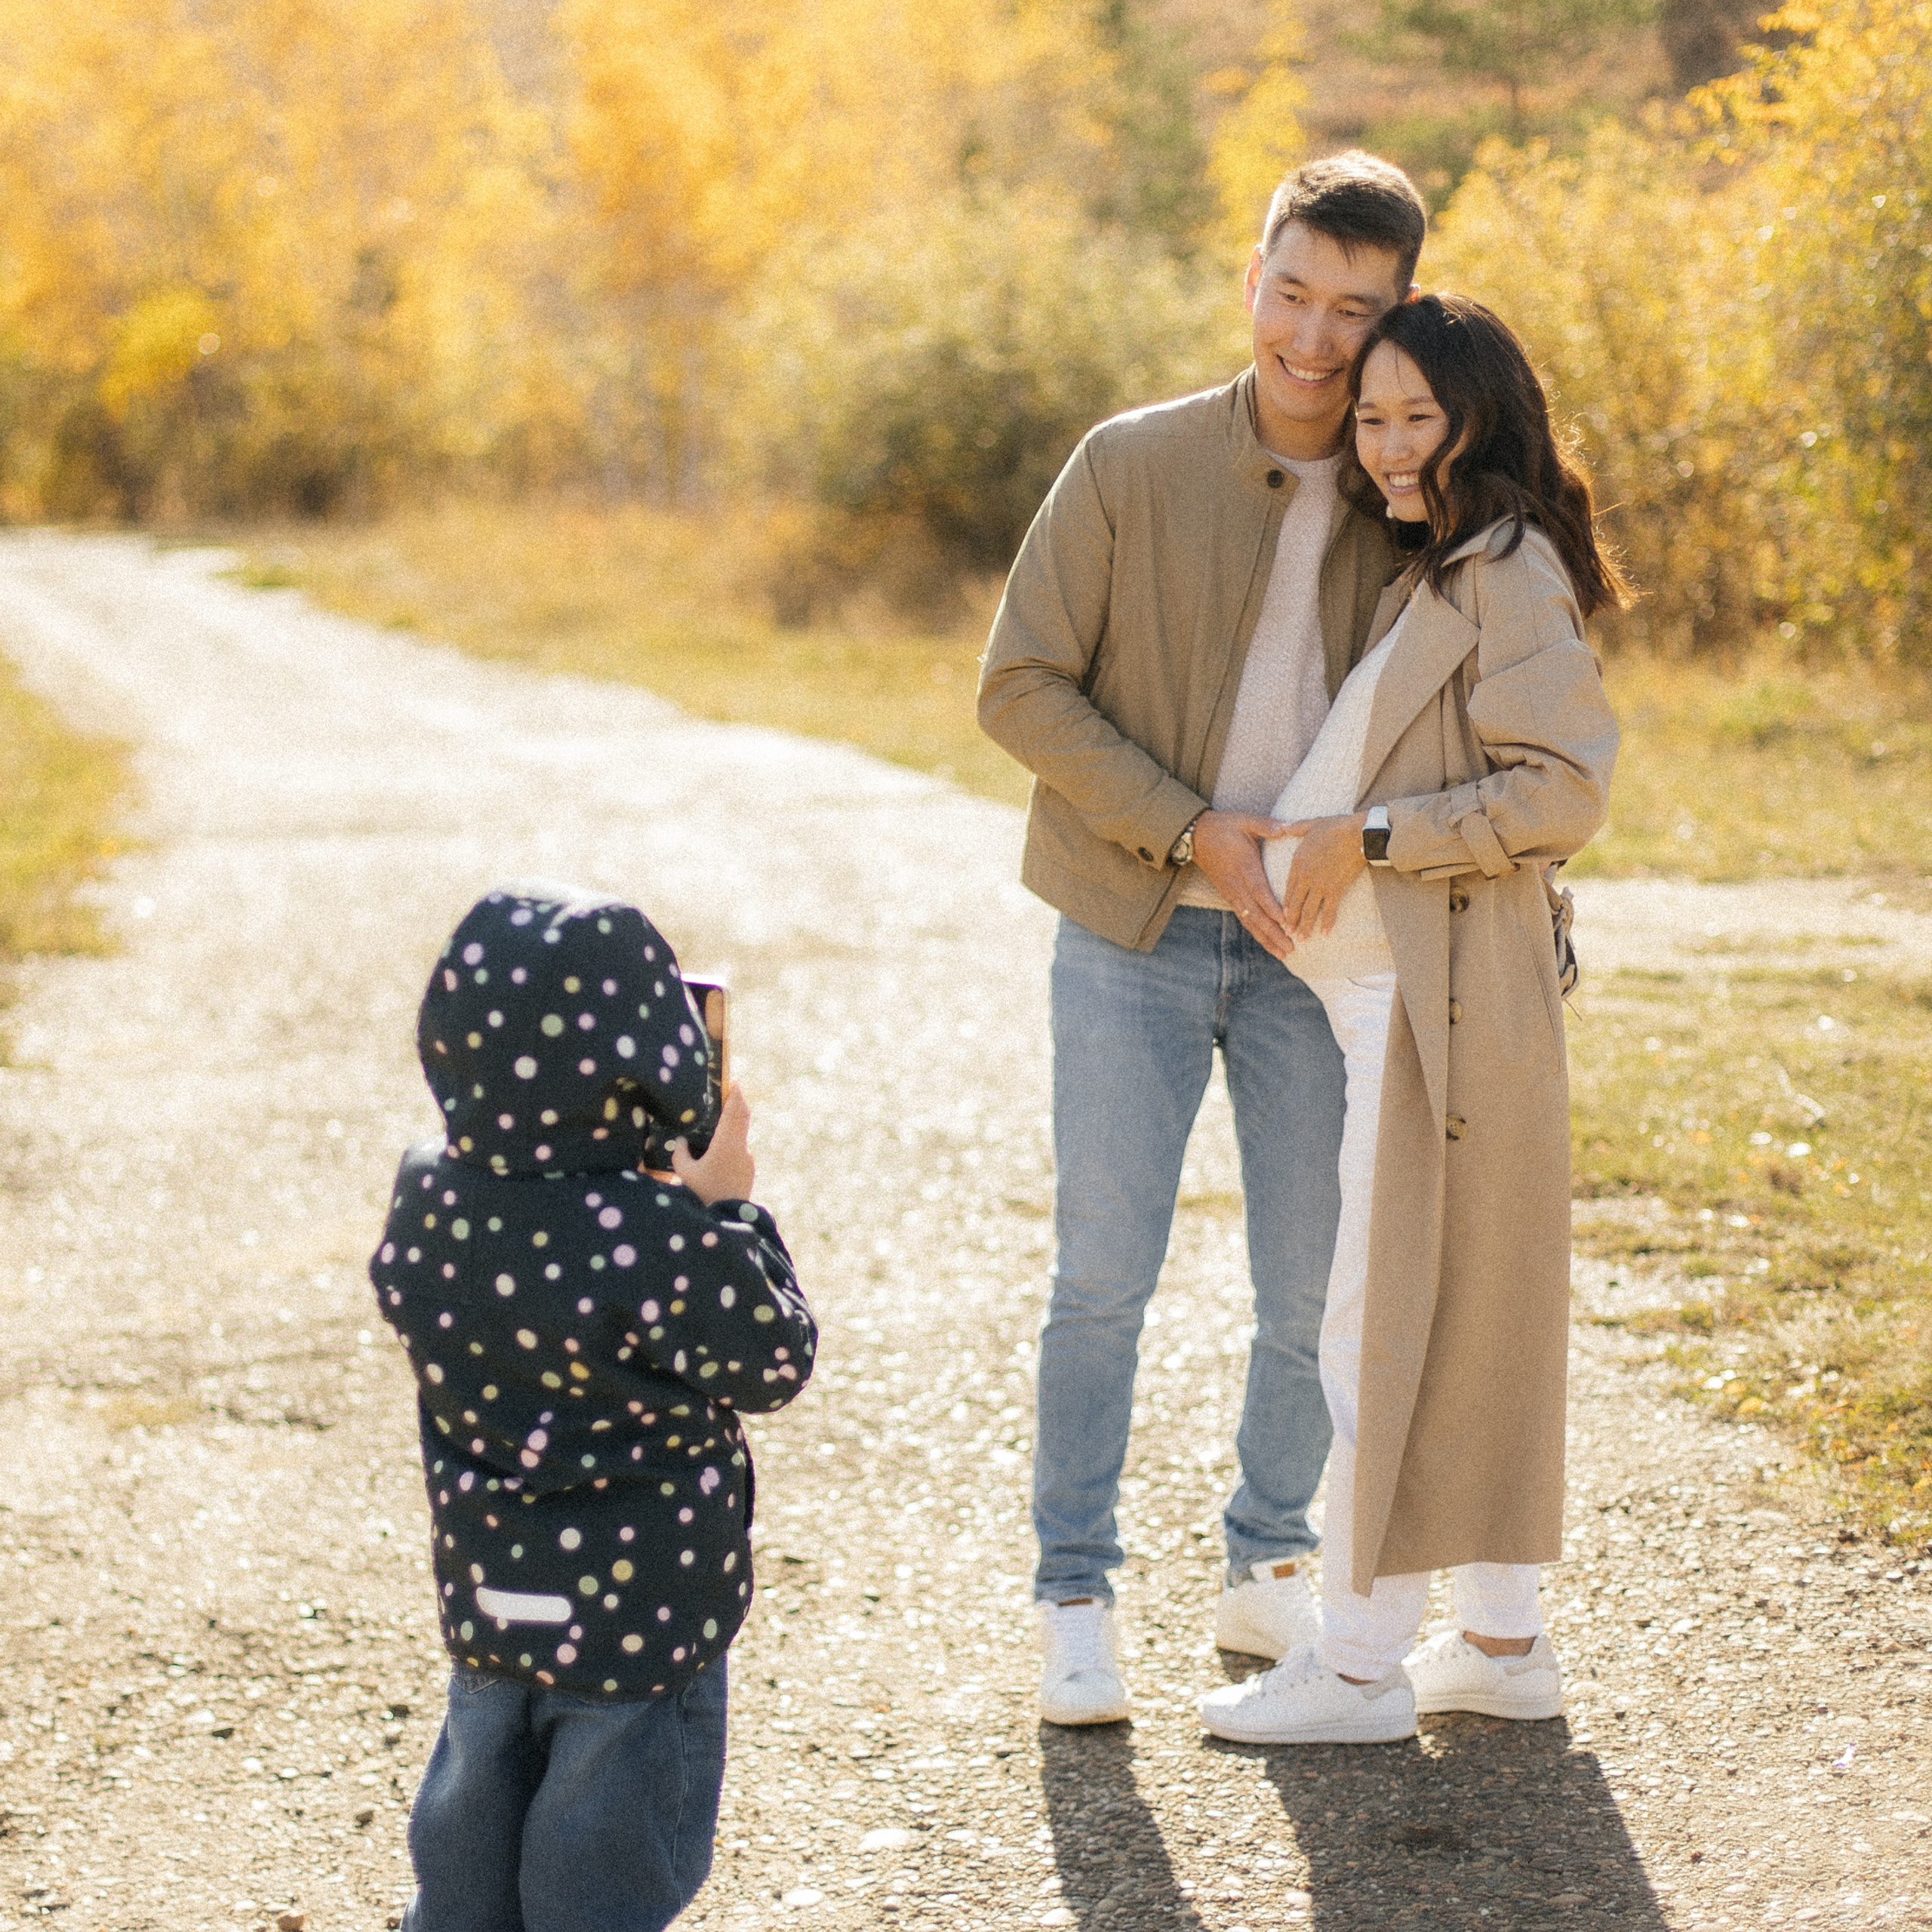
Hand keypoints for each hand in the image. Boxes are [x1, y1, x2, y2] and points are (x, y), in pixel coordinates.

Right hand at [671, 1086, 755, 1205]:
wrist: (726, 1220)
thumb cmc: (702, 1194)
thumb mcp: (685, 1173)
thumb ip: (681, 1153)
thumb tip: (682, 1141)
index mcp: (726, 1144)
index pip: (734, 1111)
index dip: (734, 1095)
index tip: (734, 1082)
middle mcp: (741, 1148)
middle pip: (742, 1118)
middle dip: (737, 1103)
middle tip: (730, 1091)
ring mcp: (748, 1160)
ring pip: (740, 1135)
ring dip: (732, 1125)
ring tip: (717, 1122)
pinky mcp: (748, 1171)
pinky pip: (739, 1150)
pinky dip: (731, 1143)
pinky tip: (718, 1150)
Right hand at [1189, 809, 1296, 959]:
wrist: (1197, 836)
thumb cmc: (1224, 827)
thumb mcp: (1245, 820)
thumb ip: (1267, 825)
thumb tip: (1287, 827)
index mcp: (1245, 866)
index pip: (1260, 891)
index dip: (1272, 908)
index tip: (1286, 922)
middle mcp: (1238, 885)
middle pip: (1257, 914)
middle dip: (1274, 933)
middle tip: (1291, 948)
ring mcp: (1232, 893)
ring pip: (1250, 921)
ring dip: (1266, 938)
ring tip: (1283, 953)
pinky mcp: (1229, 896)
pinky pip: (1244, 918)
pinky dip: (1256, 932)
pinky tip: (1267, 942)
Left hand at [1280, 813, 1369, 940]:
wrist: (1358, 834)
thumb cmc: (1336, 827)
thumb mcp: (1311, 824)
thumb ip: (1295, 828)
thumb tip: (1282, 826)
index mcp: (1298, 862)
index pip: (1288, 887)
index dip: (1285, 903)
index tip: (1282, 914)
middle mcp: (1306, 876)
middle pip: (1295, 903)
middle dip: (1291, 920)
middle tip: (1287, 933)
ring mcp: (1320, 885)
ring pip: (1309, 910)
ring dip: (1305, 926)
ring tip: (1302, 938)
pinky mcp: (1336, 889)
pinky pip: (1329, 910)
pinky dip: (1326, 922)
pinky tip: (1324, 933)